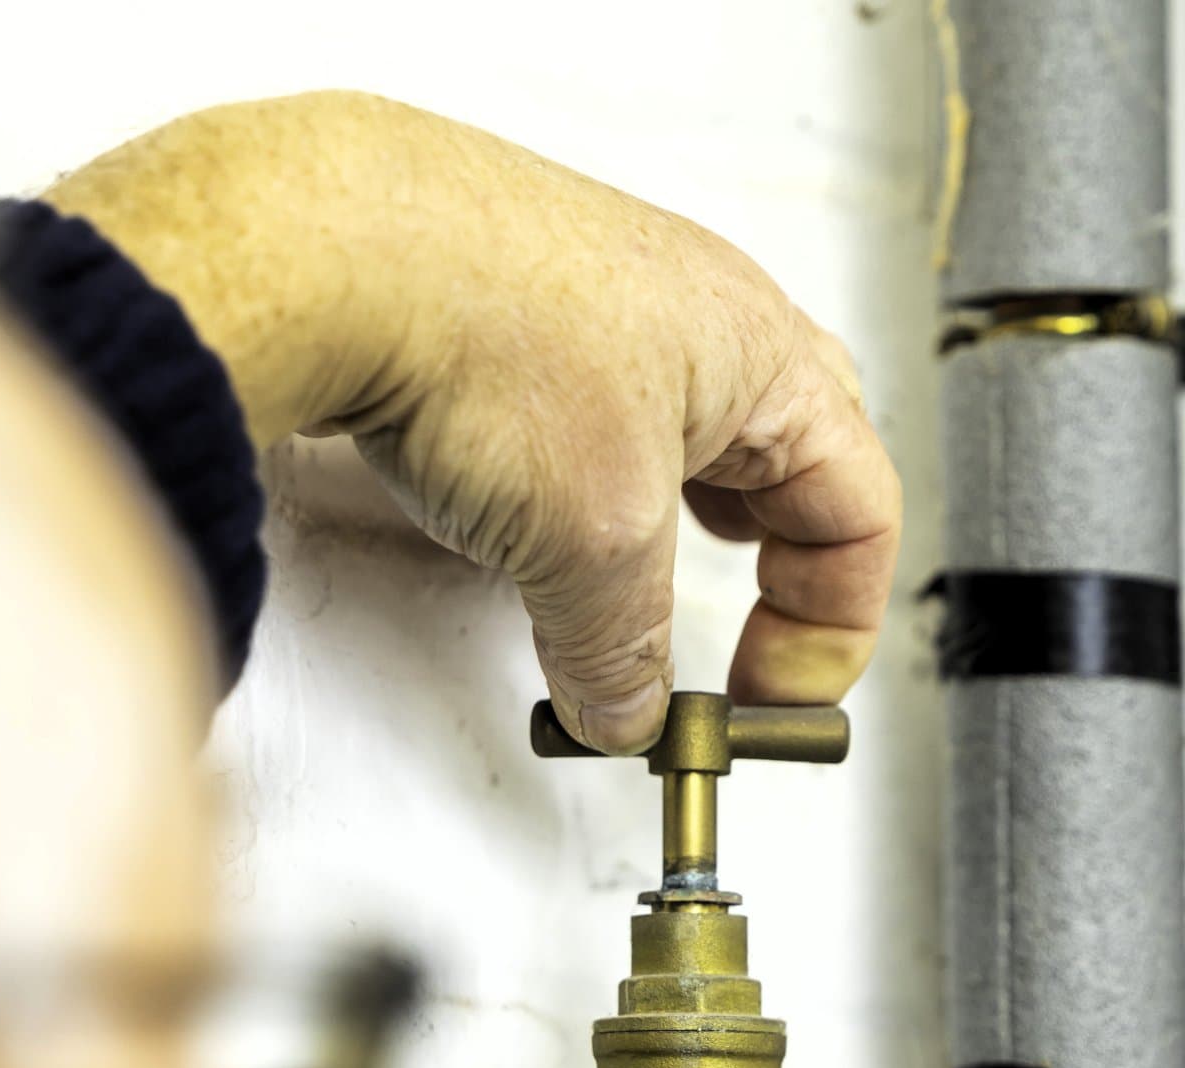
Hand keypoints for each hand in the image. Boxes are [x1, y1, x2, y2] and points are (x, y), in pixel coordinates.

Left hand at [46, 92, 901, 751]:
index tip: (766, 701)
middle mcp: (699, 315)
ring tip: (645, 597)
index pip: (861, 510)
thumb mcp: (590, 538)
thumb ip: (624, 646)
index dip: (832, 627)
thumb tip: (625, 706)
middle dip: (781, 569)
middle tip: (742, 647)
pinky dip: (596, 497)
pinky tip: (545, 528)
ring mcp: (606, 308)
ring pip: (688, 444)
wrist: (323, 245)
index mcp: (765, 353)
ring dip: (683, 534)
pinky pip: (596, 426)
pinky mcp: (519, 318)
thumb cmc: (480, 328)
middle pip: (792, 466)